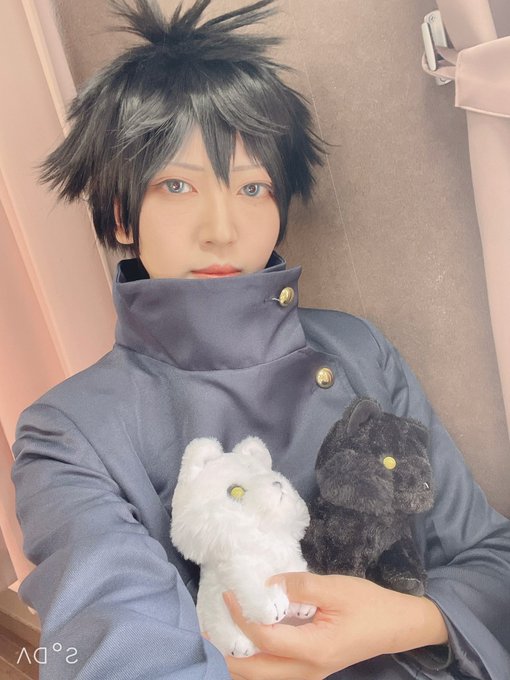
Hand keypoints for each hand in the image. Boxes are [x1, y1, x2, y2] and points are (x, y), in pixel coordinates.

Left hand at [224, 572, 447, 679]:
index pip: (264, 638)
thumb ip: (299, 586)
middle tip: (210, 627)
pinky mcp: (310, 668)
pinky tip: (247, 637)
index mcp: (313, 650)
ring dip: (238, 658)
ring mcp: (308, 674)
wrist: (397, 625)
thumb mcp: (336, 588)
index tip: (227, 594)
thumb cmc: (368, 605)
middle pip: (253, 672)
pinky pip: (273, 671)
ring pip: (261, 676)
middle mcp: (307, 671)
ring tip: (221, 633)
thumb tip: (267, 584)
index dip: (241, 616)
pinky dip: (254, 657)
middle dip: (227, 652)